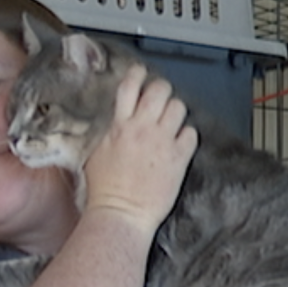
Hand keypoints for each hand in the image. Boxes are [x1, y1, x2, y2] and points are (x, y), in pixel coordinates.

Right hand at [82, 65, 197, 234]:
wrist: (122, 213)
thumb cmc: (105, 190)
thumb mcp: (96, 153)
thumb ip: (108, 132)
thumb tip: (114, 120)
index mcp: (119, 126)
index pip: (130, 87)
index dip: (137, 74)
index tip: (140, 73)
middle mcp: (142, 129)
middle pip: (159, 90)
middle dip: (161, 90)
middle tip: (160, 99)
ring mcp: (163, 142)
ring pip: (178, 107)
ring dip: (175, 113)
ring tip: (170, 123)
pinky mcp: (179, 159)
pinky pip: (191, 134)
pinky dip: (187, 136)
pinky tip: (180, 144)